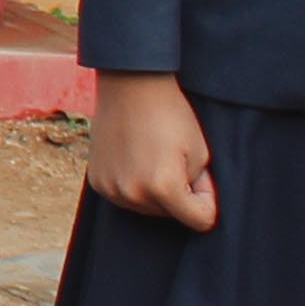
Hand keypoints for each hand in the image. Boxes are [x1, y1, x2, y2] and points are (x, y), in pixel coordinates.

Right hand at [85, 70, 220, 231]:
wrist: (129, 84)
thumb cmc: (170, 114)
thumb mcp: (202, 153)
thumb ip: (201, 187)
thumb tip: (191, 202)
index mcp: (164, 188)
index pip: (201, 221)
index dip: (208, 199)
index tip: (201, 175)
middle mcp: (133, 194)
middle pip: (171, 216)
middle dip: (180, 195)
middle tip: (174, 159)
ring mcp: (111, 189)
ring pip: (147, 208)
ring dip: (156, 192)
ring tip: (152, 157)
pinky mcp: (97, 182)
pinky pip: (125, 198)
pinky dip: (134, 185)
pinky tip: (133, 159)